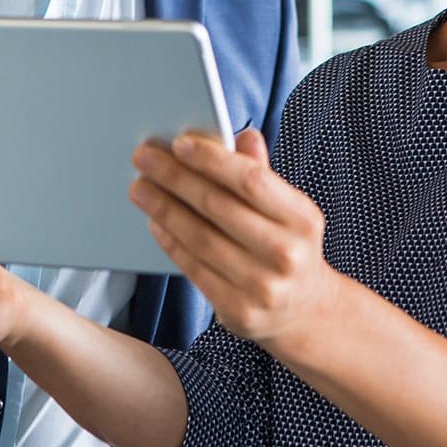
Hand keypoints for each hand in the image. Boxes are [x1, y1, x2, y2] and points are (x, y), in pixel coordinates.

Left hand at [129, 129, 338, 349]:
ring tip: (141, 188)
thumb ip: (263, 174)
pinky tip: (155, 221)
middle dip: (175, 177)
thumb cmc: (288, 247)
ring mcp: (262, 286)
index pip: (251, 180)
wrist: (305, 310)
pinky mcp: (238, 310)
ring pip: (200, 238)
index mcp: (302, 219)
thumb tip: (243, 136)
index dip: (212, 160)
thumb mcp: (289, 211)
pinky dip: (170, 241)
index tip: (179, 143)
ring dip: (164, 208)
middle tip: (144, 158)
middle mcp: (286, 254)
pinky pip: (193, 268)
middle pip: (218, 206)